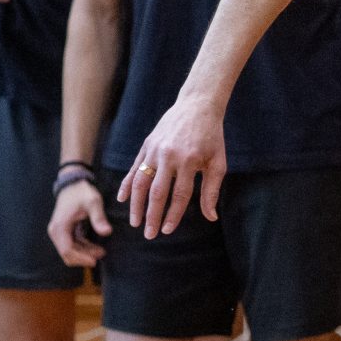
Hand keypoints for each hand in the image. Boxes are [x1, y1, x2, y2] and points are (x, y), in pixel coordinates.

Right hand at [48, 177, 110, 265]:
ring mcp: (58, 232)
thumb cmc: (82, 192)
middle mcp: (56, 231)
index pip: (67, 250)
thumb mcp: (93, 202)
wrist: (73, 183)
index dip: (81, 258)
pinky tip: (96, 248)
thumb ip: (99, 218)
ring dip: (85, 254)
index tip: (95, 261)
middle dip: (84, 257)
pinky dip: (83, 248)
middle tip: (102, 254)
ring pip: (70, 251)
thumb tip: (107, 232)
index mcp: (60, 227)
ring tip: (102, 251)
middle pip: (67, 254)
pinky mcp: (63, 232)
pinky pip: (72, 245)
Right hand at [122, 97, 228, 234]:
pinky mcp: (146, 145)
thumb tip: (210, 217)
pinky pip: (134, 168)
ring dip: (136, 204)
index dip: (173, 215)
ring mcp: (154, 150)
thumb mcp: (218, 163)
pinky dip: (127, 184)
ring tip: (135, 222)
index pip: (179, 195)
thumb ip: (211, 190)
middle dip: (152, 215)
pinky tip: (123, 199)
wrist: (197, 106)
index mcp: (189, 161)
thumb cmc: (211, 137)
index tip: (168, 231)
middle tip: (149, 235)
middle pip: (157, 192)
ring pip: (140, 181)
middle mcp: (168, 156)